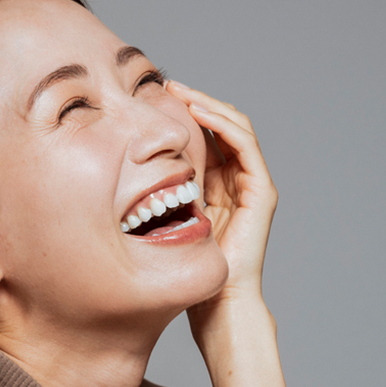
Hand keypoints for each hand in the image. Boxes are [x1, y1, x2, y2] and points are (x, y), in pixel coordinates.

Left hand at [166, 81, 277, 305]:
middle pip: (221, 126)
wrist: (215, 300)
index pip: (206, 137)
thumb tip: (124, 169)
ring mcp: (252, 185)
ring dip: (208, 106)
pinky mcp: (261, 192)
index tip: (156, 99)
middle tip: (168, 86)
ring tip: (182, 93)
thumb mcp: (164, 216)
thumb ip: (158, 191)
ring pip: (235, 128)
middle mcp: (236, 180)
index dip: (185, 114)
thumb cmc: (185, 266)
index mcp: (216, 185)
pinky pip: (245, 146)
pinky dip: (224, 126)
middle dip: (196, 102)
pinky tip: (200, 114)